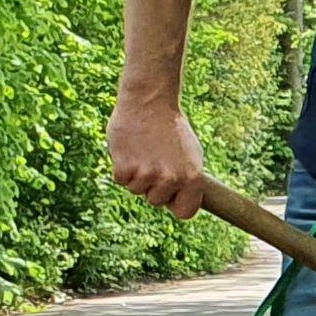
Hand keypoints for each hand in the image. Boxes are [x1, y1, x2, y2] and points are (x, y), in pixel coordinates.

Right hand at [106, 96, 207, 216]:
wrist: (149, 102)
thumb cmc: (171, 128)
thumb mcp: (191, 155)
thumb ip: (188, 181)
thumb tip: (184, 206)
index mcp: (193, 178)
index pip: (186, 213)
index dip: (176, 203)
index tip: (172, 194)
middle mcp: (171, 179)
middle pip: (156, 202)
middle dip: (153, 185)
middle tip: (155, 159)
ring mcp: (147, 175)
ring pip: (137, 191)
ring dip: (137, 175)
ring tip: (144, 151)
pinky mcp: (124, 168)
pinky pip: (121, 180)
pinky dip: (122, 168)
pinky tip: (130, 149)